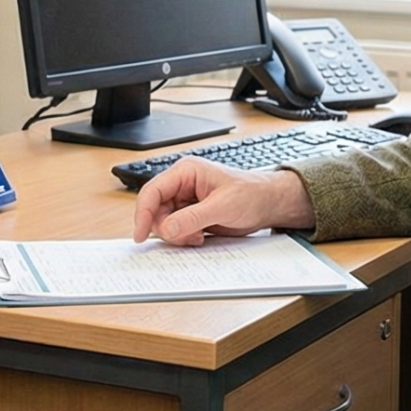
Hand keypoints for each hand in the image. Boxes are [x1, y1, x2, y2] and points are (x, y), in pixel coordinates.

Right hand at [131, 158, 312, 246]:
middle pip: (155, 210)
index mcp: (186, 172)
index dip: (143, 213)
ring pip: (164, 223)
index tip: (141, 234)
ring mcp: (185, 201)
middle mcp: (182, 185)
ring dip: (177, 235)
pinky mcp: (191, 215)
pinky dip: (183, 238)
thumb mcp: (223, 206)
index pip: (152, 191)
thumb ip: (193, 217)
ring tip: (198, 236)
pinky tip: (200, 237)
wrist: (269, 204)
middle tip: (186, 237)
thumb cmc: (251, 194)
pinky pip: (176, 230)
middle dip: (166, 228)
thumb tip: (167, 228)